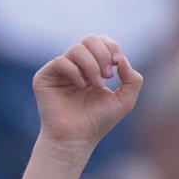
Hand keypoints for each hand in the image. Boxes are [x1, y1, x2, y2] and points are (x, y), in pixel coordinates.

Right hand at [31, 35, 141, 156]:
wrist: (77, 139)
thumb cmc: (98, 121)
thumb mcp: (125, 101)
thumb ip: (133, 80)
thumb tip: (122, 59)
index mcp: (92, 66)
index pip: (101, 42)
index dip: (111, 48)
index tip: (116, 67)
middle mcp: (75, 65)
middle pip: (89, 39)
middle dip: (102, 55)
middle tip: (107, 76)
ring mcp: (59, 70)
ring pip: (76, 49)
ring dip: (91, 66)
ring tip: (96, 85)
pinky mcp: (45, 76)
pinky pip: (61, 61)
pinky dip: (75, 71)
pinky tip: (81, 86)